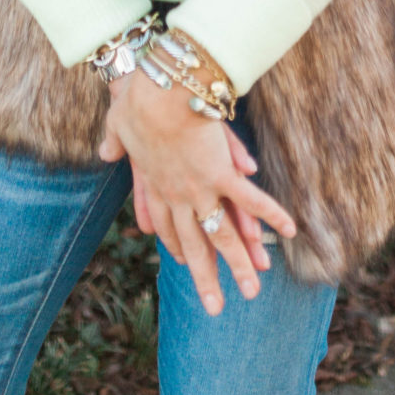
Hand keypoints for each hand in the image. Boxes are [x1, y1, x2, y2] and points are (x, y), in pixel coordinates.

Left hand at [100, 70, 295, 314]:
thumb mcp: (117, 122)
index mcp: (156, 184)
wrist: (160, 86)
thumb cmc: (137, 98)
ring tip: (254, 290)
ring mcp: (200, 186)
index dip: (179, 248)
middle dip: (207, 277)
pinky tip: (290, 229)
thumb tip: (105, 152)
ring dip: (240, 263)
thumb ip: (113, 140)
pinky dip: (270, 215)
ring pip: (222, 233)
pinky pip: (250, 199)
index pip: (170, 226)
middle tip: (216, 308)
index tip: (186, 266)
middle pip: (194, 244)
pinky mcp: (221, 172)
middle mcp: (178, 194)